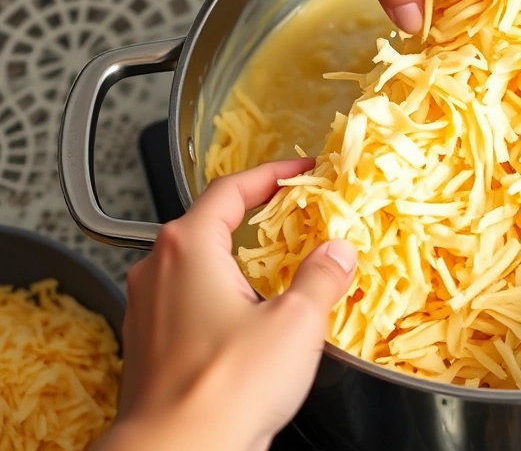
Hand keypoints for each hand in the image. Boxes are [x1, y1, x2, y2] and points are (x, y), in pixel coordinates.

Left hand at [92, 160, 356, 450]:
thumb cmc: (229, 385)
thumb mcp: (295, 323)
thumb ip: (321, 278)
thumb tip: (338, 252)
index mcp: (188, 248)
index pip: (230, 189)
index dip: (271, 174)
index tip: (300, 170)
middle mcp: (157, 270)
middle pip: (208, 224)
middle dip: (254, 217)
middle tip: (294, 217)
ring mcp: (147, 309)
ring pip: (197, 267)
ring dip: (238, 261)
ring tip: (279, 271)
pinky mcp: (149, 346)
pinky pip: (189, 304)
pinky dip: (222, 298)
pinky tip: (251, 320)